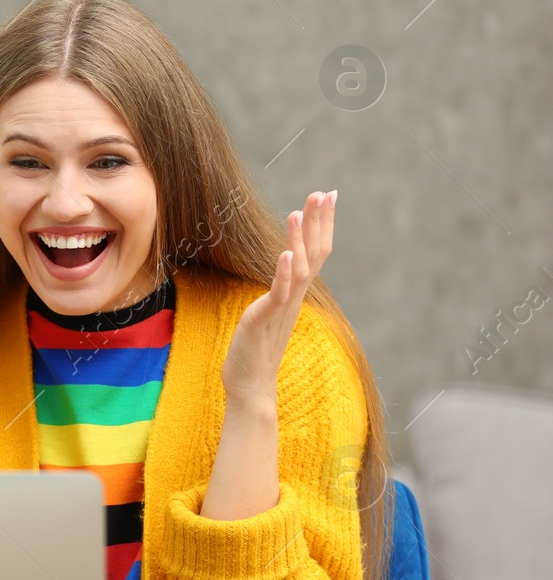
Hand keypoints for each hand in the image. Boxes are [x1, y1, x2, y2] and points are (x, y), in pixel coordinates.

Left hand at [221, 189, 336, 408]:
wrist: (250, 386)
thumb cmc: (255, 349)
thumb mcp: (269, 311)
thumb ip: (278, 289)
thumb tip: (282, 268)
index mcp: (295, 294)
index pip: (316, 253)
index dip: (323, 224)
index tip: (329, 196)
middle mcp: (294, 298)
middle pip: (315, 255)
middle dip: (319, 223)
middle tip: (325, 193)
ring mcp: (282, 308)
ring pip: (298, 269)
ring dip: (298, 240)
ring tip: (298, 211)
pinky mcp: (265, 319)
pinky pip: (279, 293)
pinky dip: (282, 272)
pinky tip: (284, 253)